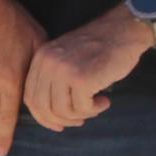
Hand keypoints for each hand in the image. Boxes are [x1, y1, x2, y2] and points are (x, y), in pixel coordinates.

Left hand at [21, 9, 152, 135]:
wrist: (124, 30)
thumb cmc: (101, 47)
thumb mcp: (67, 57)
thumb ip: (53, 80)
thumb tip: (50, 115)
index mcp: (41, 58)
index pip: (31, 97)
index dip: (43, 116)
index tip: (59, 124)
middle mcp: (48, 63)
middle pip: (43, 107)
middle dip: (62, 120)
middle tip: (80, 120)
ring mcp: (64, 70)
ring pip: (62, 111)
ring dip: (81, 115)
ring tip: (96, 105)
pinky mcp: (81, 79)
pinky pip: (82, 109)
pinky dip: (95, 109)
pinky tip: (104, 101)